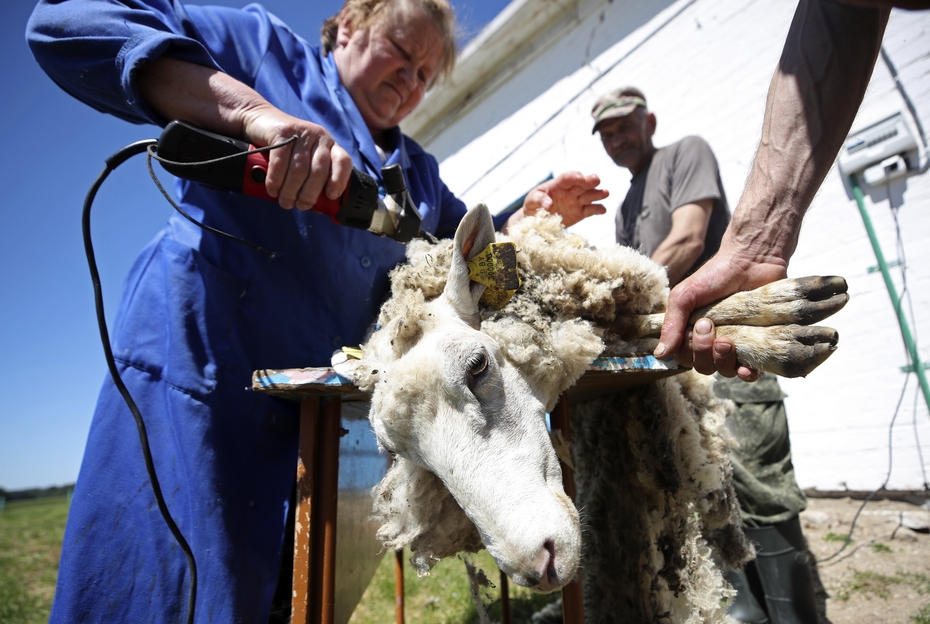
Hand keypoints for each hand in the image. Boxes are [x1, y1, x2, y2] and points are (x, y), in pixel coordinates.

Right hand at [241, 107, 353, 210]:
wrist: (260, 121)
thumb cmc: (284, 150)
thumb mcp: (302, 162)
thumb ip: (311, 181)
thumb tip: (317, 208)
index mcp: (329, 146)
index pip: (343, 162)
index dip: (339, 180)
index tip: (330, 195)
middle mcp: (319, 137)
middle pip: (319, 171)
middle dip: (309, 194)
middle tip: (299, 205)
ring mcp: (302, 132)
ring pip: (299, 169)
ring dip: (290, 191)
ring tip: (284, 201)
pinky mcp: (282, 131)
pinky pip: (280, 162)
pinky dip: (275, 180)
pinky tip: (273, 189)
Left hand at [523, 171, 607, 226]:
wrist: (537, 219)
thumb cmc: (533, 205)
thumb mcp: (531, 201)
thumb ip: (538, 200)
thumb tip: (549, 204)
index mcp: (558, 184)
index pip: (567, 178)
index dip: (574, 176)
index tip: (580, 178)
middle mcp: (571, 190)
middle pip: (582, 184)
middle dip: (589, 181)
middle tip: (596, 180)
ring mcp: (577, 201)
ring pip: (590, 195)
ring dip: (598, 194)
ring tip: (605, 193)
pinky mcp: (581, 213)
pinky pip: (591, 210)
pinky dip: (598, 209)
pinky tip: (602, 210)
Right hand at [655, 239, 786, 380]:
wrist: (752, 260)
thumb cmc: (715, 275)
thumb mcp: (684, 296)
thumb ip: (672, 324)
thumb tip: (659, 354)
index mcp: (693, 332)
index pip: (685, 358)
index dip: (690, 350)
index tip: (699, 325)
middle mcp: (713, 342)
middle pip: (704, 368)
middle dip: (705, 352)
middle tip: (711, 325)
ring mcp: (737, 345)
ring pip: (725, 371)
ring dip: (724, 361)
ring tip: (730, 340)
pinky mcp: (758, 345)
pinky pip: (752, 373)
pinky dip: (748, 375)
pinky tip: (746, 369)